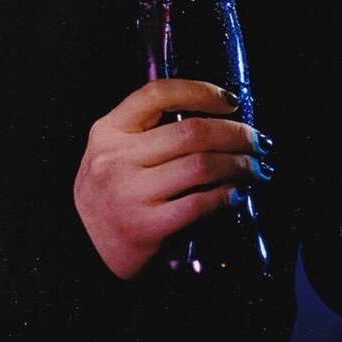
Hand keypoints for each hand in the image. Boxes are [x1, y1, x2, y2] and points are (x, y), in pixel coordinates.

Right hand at [73, 79, 271, 279]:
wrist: (83, 249)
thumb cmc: (108, 194)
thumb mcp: (112, 151)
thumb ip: (147, 131)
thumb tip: (214, 117)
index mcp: (108, 130)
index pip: (157, 94)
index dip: (200, 91)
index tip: (232, 102)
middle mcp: (115, 157)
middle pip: (190, 132)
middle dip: (235, 134)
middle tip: (258, 141)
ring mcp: (128, 193)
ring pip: (200, 166)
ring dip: (239, 165)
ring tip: (255, 168)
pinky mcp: (145, 227)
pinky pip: (198, 204)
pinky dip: (226, 196)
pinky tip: (238, 194)